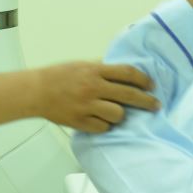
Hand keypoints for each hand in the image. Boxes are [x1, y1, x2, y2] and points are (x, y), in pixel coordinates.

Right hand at [35, 62, 158, 133]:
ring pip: (117, 114)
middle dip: (146, 101)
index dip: (143, 80)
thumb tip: (122, 72)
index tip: (151, 85)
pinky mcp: (80, 122)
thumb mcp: (81, 65)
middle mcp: (93, 87)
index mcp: (94, 71)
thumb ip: (101, 68)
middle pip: (128, 95)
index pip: (127, 73)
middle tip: (156, 105)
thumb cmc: (59, 75)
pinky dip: (105, 125)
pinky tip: (101, 121)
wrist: (36, 91)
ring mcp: (87, 106)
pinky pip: (103, 127)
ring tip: (116, 113)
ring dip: (121, 114)